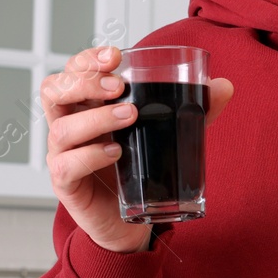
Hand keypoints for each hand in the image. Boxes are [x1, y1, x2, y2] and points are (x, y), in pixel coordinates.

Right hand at [42, 46, 233, 253]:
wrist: (131, 221)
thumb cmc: (140, 167)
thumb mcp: (168, 133)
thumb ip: (194, 110)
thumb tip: (225, 86)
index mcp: (87, 106)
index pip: (74, 71)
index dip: (88, 60)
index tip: (116, 56)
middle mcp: (69, 126)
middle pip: (52, 90)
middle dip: (83, 82)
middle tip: (118, 86)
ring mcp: (63, 155)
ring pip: (60, 128)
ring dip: (95, 118)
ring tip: (128, 116)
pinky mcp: (67, 185)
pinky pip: (65, 166)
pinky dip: (89, 156)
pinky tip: (114, 152)